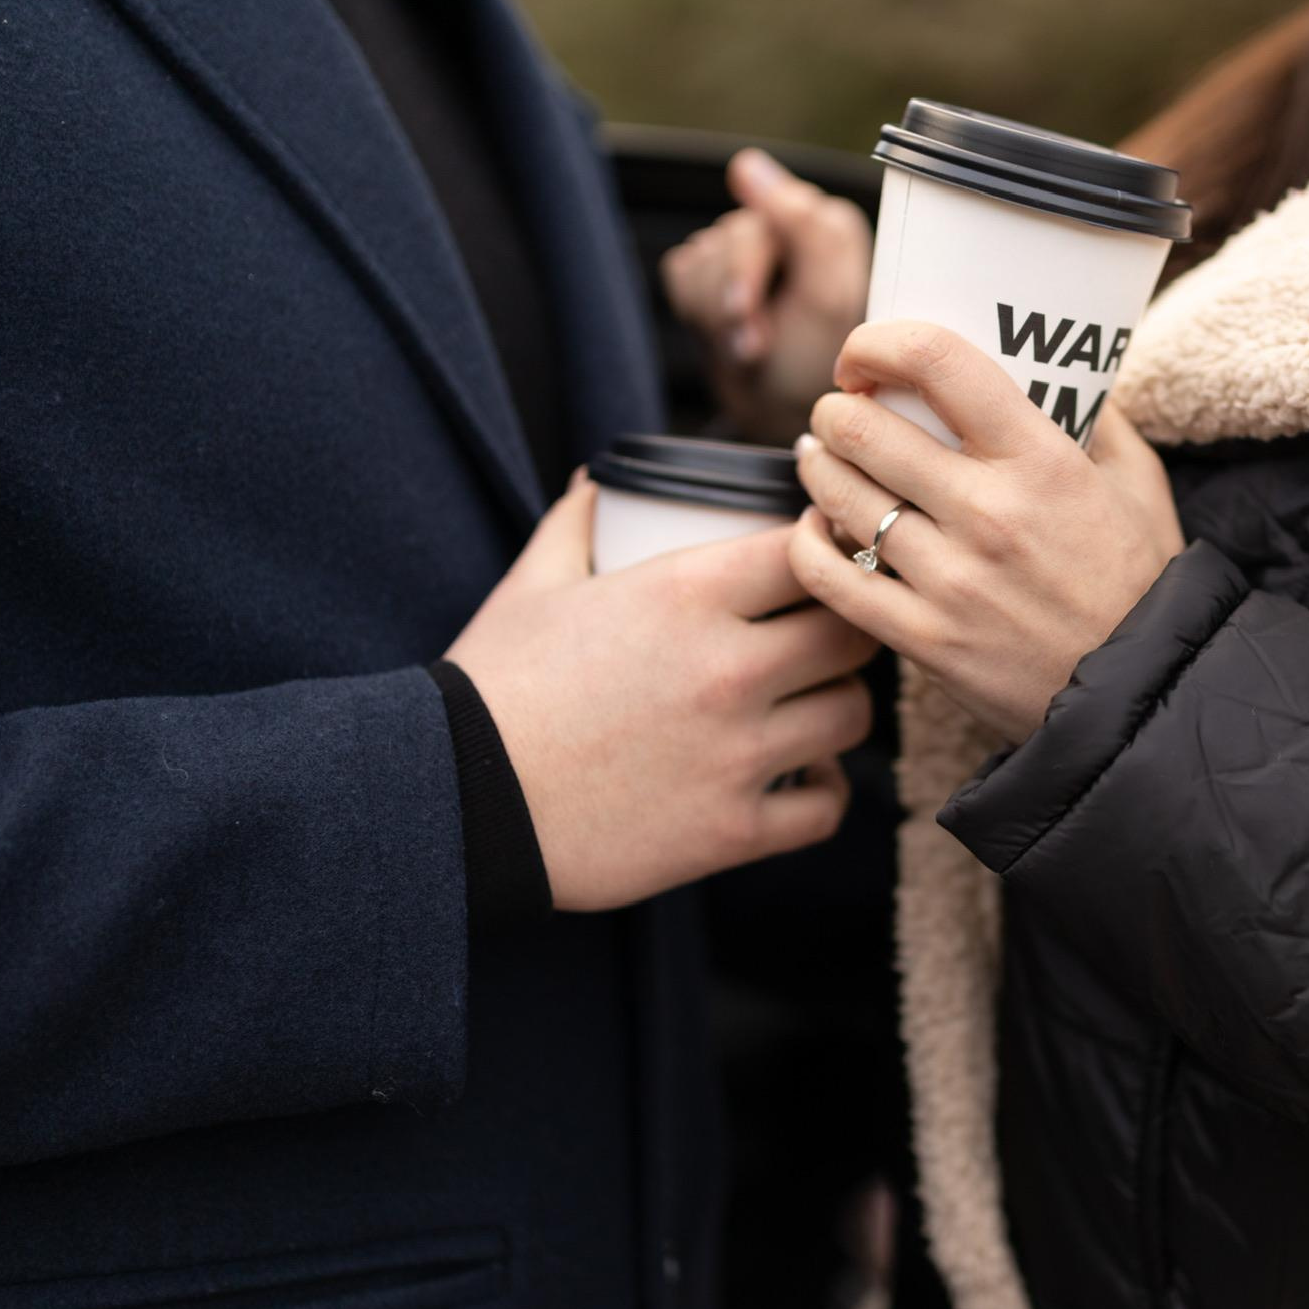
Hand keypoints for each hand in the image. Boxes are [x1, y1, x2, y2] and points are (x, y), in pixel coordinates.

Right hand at [445, 480, 877, 910]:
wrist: (454, 800)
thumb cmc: (493, 686)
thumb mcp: (533, 585)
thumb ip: (578, 521)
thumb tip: (599, 479)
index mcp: (686, 594)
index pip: (812, 548)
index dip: (828, 547)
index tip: (822, 555)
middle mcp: (728, 668)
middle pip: (854, 631)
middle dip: (849, 625)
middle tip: (828, 631)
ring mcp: (738, 754)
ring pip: (853, 716)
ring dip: (840, 705)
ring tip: (813, 702)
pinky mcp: (732, 830)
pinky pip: (829, 808)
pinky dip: (825, 791)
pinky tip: (802, 776)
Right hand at [661, 149, 870, 443]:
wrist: (780, 411)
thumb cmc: (814, 364)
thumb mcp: (826, 300)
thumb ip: (803, 225)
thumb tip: (746, 163)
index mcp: (824, 226)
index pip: (762, 214)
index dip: (748, 268)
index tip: (747, 313)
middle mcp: (786, 226)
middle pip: (726, 238)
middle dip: (731, 301)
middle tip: (752, 344)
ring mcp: (746, 247)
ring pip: (699, 258)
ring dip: (717, 314)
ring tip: (748, 344)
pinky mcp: (714, 269)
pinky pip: (681, 273)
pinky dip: (698, 311)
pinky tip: (726, 333)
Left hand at [786, 322, 1183, 745]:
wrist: (1141, 694)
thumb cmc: (1140, 580)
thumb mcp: (1138, 482)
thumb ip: (1098, 417)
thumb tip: (1058, 368)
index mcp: (1042, 459)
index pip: (937, 362)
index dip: (880, 342)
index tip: (866, 357)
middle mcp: (990, 513)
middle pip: (864, 427)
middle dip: (835, 409)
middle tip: (838, 412)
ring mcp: (952, 580)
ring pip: (838, 496)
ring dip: (816, 464)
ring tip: (820, 457)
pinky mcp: (924, 639)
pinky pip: (830, 576)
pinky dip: (806, 542)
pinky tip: (813, 527)